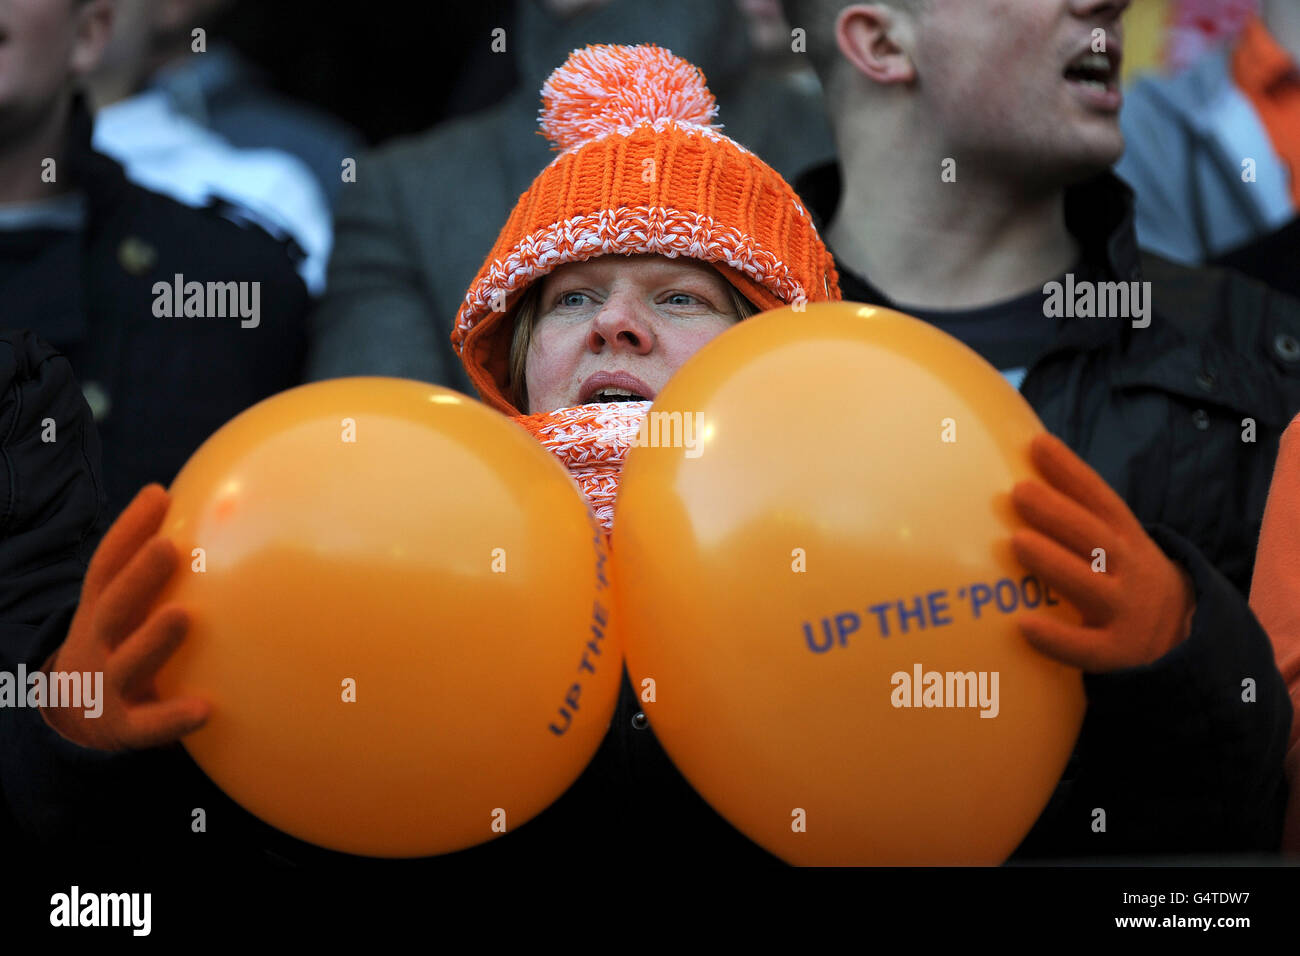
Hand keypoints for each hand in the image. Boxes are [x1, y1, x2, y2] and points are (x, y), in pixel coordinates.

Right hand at [42, 484, 208, 749]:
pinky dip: (172, 718)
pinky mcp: (125, 728)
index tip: (158, 495)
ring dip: (152, 640)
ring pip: (126, 663)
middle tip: (168, 548)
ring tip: (181, 616)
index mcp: (101, 610)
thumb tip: (220, 508)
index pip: (109, 566)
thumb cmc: (126, 644)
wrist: (83, 717)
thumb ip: (158, 570)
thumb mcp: (130, 608)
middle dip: (138, 577)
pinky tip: (206, 709)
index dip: (129, 530)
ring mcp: (108, 686)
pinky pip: (149, 726)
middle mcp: (99, 644)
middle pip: (113, 606)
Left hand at [1009, 433, 1196, 673]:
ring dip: (1055, 563)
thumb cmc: (1124, 581)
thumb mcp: (1118, 545)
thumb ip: (1080, 516)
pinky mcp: (1116, 652)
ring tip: (1018, 541)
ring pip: (1090, 586)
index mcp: (1127, 539)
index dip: (1071, 471)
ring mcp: (1125, 612)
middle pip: (1095, 537)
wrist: (1181, 642)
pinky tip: (1024, 625)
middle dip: (1058, 512)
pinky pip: (1086, 648)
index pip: (1100, 499)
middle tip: (1019, 491)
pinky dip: (1057, 638)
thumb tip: (1021, 477)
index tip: (1038, 444)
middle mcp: (1130, 571)